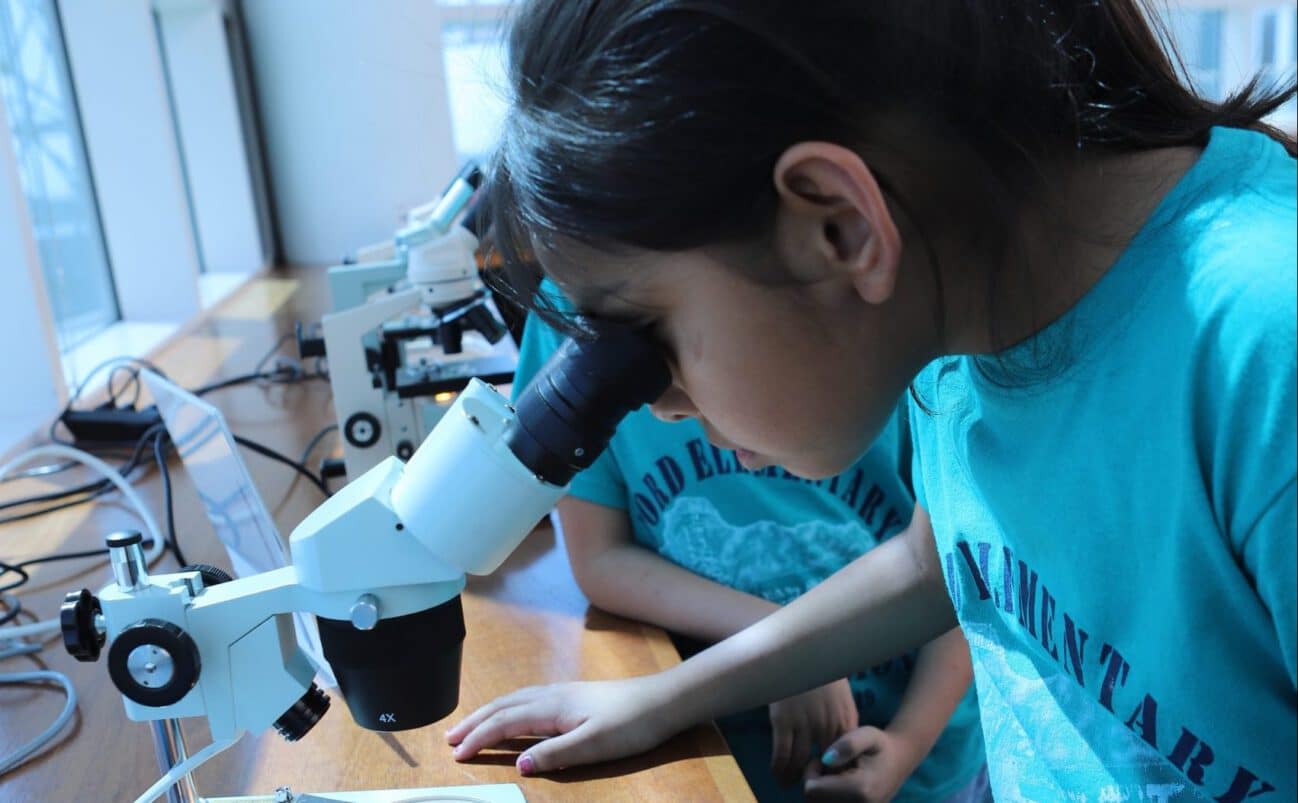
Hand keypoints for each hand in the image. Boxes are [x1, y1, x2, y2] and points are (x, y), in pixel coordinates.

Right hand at [445, 676, 679, 774]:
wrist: (663, 701)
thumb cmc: (631, 724)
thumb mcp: (594, 745)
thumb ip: (555, 755)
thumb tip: (519, 766)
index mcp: (552, 707)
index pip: (505, 722)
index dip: (479, 738)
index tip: (456, 755)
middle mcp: (552, 695)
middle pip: (503, 705)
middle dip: (474, 722)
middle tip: (449, 739)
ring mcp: (563, 692)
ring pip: (515, 699)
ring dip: (489, 713)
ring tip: (471, 726)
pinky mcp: (574, 695)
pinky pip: (528, 699)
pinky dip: (508, 707)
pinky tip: (512, 715)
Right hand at [767, 678, 858, 783]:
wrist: (798, 648)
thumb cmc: (819, 668)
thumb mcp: (841, 694)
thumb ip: (842, 717)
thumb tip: (841, 741)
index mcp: (846, 718)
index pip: (846, 756)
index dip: (837, 772)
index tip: (829, 779)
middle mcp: (828, 724)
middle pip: (825, 764)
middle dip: (817, 779)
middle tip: (809, 786)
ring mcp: (805, 723)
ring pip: (800, 762)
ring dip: (793, 777)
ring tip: (788, 784)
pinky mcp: (783, 721)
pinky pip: (781, 753)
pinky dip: (778, 768)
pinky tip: (777, 773)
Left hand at [803, 725, 920, 802]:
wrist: (900, 762)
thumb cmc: (880, 745)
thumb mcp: (867, 734)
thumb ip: (848, 744)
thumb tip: (826, 759)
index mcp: (860, 789)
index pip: (811, 790)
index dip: (811, 772)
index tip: (823, 758)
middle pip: (813, 801)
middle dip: (815, 783)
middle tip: (829, 766)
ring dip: (821, 791)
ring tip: (834, 775)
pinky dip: (829, 797)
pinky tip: (838, 785)